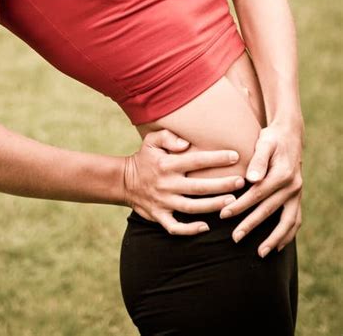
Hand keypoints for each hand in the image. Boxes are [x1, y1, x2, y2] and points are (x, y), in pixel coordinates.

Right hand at [123, 129, 245, 234]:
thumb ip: (168, 136)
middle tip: (241, 182)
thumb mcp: (151, 140)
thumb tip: (185, 144)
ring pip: (192, 208)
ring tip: (232, 202)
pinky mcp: (159, 216)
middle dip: (222, 185)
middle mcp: (167, 184)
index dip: (217, 158)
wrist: (124, 181)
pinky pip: (176, 227)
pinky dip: (190, 230)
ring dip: (213, 206)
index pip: (196, 160)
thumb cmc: (144, 157)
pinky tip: (206, 227)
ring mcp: (163, 202)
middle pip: (199, 187)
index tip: (236, 156)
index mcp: (167, 164)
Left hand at [219, 120, 302, 256]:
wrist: (290, 134)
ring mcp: (297, 193)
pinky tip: (277, 247)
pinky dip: (288, 235)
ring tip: (260, 253)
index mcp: (282, 173)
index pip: (257, 194)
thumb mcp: (264, 142)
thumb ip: (258, 160)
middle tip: (234, 238)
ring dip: (274, 238)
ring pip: (287, 221)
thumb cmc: (271, 138)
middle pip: (269, 210)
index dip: (240, 205)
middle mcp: (292, 185)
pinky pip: (295, 220)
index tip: (223, 214)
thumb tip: (250, 179)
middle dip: (251, 225)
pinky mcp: (297, 196)